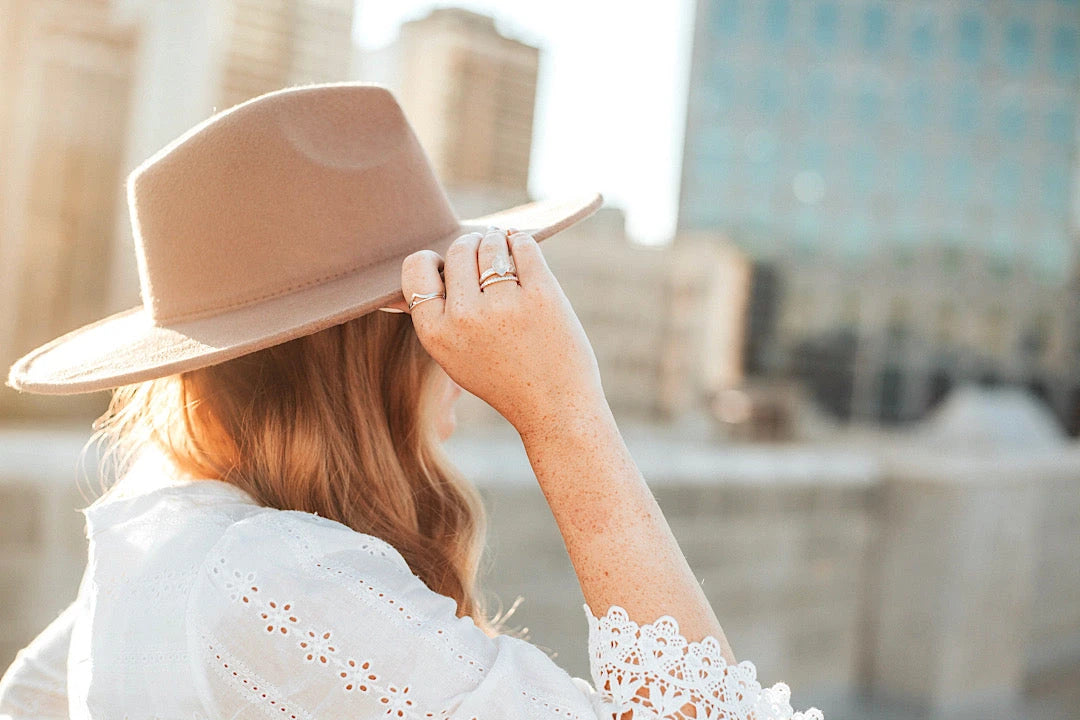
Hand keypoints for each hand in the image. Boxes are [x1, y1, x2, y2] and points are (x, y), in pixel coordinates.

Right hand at [390, 226, 606, 436]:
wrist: (554, 406)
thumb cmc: (503, 378)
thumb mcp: (454, 357)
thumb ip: (435, 316)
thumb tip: (417, 268)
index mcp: (435, 334)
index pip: (416, 269)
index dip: (432, 259)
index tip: (449, 265)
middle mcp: (465, 317)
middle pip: (459, 250)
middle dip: (471, 245)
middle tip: (484, 253)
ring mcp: (504, 305)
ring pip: (491, 243)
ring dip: (497, 240)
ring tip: (503, 249)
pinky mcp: (541, 295)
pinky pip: (523, 245)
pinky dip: (521, 241)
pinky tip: (521, 248)